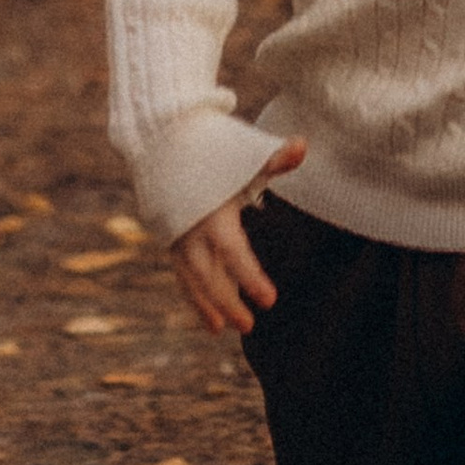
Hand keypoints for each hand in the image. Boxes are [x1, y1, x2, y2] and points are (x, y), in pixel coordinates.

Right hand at [168, 139, 306, 337]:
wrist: (162, 134)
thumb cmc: (210, 143)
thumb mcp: (243, 151)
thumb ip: (273, 157)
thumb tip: (302, 145)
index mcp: (213, 212)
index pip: (234, 253)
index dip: (251, 278)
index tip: (270, 300)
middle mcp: (190, 228)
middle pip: (209, 275)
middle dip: (228, 302)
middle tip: (250, 325)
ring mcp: (176, 234)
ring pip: (190, 278)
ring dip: (205, 305)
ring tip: (219, 330)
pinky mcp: (169, 235)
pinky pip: (181, 271)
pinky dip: (193, 292)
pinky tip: (206, 311)